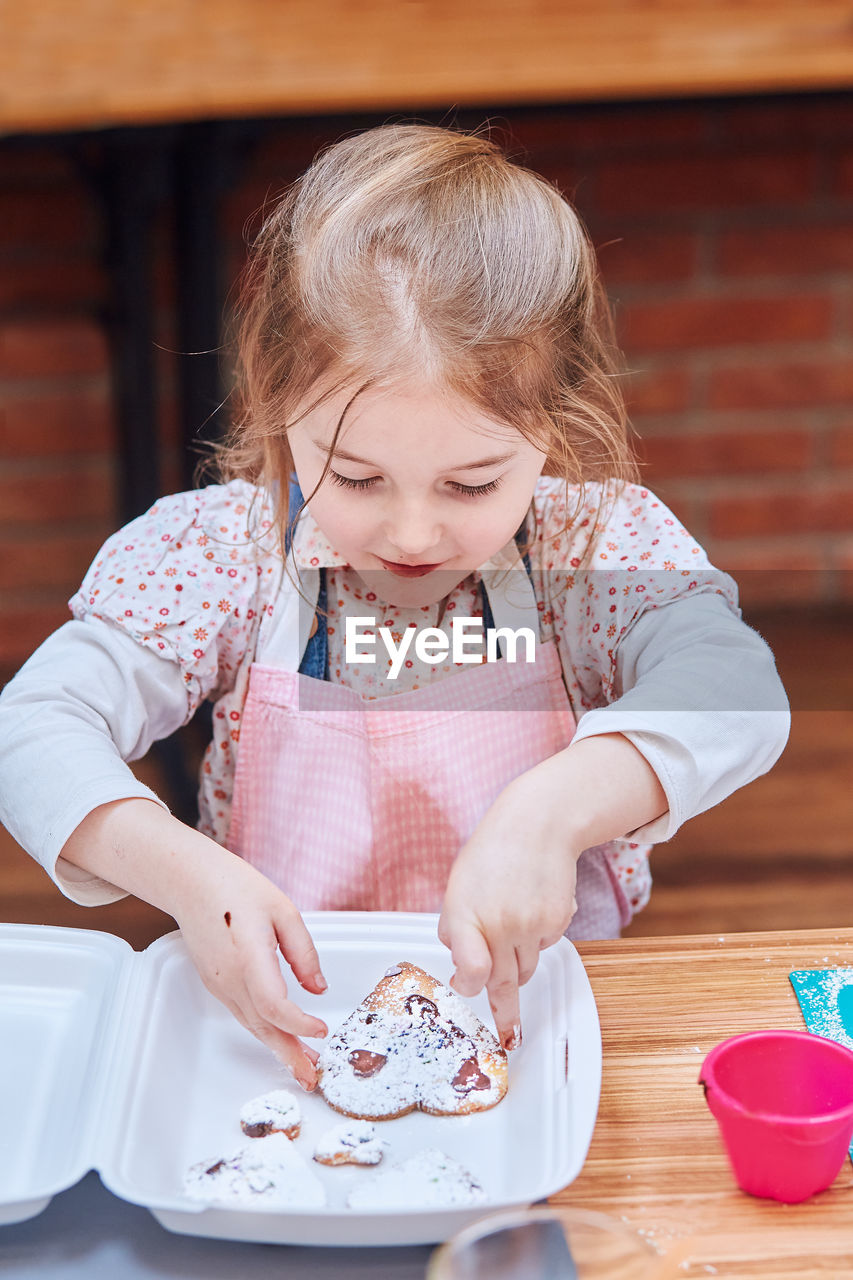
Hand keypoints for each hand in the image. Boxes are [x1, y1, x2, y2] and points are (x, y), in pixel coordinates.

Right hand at [59, 799, 328, 1091]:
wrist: (191, 882)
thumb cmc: (236, 889)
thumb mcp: (283, 910)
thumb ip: (304, 952)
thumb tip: (318, 989)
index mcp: (249, 955)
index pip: (273, 1005)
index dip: (298, 1024)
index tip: (321, 1029)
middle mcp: (230, 977)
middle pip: (262, 1026)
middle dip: (289, 1053)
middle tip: (312, 1076)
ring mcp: (220, 984)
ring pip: (252, 1025)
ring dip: (277, 1047)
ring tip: (302, 1065)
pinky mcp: (216, 984)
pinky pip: (243, 1014)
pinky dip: (264, 1031)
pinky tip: (279, 1037)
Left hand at [438, 771, 580, 1051]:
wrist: (537, 825)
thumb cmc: (492, 854)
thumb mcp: (458, 887)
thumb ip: (456, 928)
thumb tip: (462, 967)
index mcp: (465, 916)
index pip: (470, 971)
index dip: (469, 987)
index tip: (468, 991)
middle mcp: (499, 924)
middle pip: (502, 983)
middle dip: (503, 1010)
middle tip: (507, 1032)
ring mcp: (531, 924)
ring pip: (525, 970)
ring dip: (517, 965)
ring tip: (513, 931)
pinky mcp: (557, 921)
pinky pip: (545, 947)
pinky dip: (538, 939)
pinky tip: (532, 908)